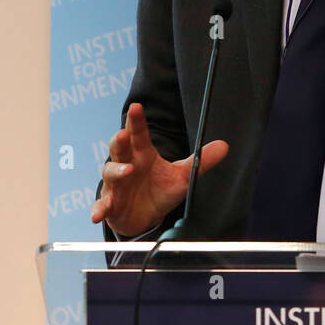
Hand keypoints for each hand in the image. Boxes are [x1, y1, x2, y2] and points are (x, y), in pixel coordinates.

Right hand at [90, 101, 228, 236]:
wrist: (145, 217)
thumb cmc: (160, 190)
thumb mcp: (182, 176)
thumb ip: (200, 161)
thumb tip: (224, 145)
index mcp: (143, 154)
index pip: (139, 134)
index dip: (137, 120)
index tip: (136, 106)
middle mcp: (127, 165)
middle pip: (120, 148)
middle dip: (120, 140)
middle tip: (124, 134)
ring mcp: (116, 185)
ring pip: (111, 173)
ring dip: (117, 171)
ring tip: (128, 170)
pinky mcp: (110, 204)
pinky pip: (102, 205)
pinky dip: (99, 208)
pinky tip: (100, 212)